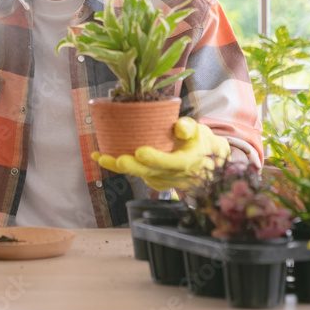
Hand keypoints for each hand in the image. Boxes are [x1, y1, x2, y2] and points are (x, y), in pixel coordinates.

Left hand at [92, 117, 230, 190]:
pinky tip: (106, 159)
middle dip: (131, 167)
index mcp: (188, 162)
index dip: (155, 158)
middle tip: (114, 159)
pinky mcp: (158, 183)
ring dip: (120, 168)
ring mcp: (167, 182)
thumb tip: (179, 126)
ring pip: (142, 176)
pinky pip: (139, 177)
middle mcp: (176, 176)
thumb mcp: (199, 131)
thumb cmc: (201, 141)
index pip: (171, 162)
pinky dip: (124, 168)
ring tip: (100, 156)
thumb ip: (189, 127)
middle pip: (151, 173)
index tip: (140, 151)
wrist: (209, 161)